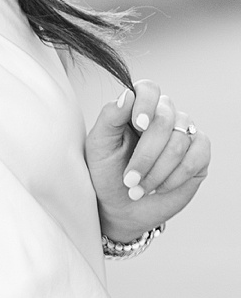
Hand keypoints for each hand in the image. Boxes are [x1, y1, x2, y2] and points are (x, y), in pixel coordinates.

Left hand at [85, 79, 209, 243]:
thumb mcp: (99, 146)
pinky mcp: (199, 155)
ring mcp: (184, 134)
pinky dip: (175, 176)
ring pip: (180, 141)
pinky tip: (159, 188)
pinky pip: (196, 157)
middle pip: (166, 119)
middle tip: (129, 180)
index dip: (146, 104)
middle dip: (146, 154)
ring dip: (157, 171)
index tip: (138, 125)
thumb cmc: (106, 173)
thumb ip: (110, 117)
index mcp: (137, 109)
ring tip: (139, 189)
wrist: (120, 208)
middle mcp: (164, 117)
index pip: (149, 89)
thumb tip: (128, 95)